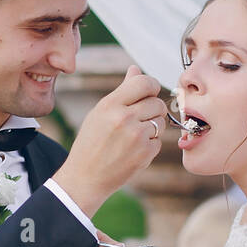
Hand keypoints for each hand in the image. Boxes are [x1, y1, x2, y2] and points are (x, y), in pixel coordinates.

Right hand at [52, 65, 166, 215]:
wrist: (86, 177)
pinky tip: (134, 150)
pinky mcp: (145, 153)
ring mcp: (136, 136)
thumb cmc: (91, 143)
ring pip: (161, 122)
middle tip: (141, 119)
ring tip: (134, 136)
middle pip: (157, 103)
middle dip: (154, 109)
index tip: (150, 93)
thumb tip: (135, 69)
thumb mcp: (100, 113)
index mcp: (110, 104)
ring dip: (153, 128)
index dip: (152, 86)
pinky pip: (159, 141)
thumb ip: (122, 91)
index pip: (145, 83)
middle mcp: (124, 118)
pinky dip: (151, 145)